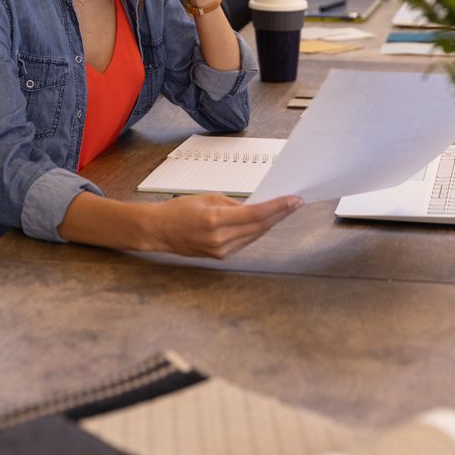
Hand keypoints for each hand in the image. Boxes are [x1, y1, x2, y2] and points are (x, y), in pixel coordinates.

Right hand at [148, 193, 302, 258]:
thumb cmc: (178, 210)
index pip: (255, 214)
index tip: (293, 200)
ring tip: (285, 211)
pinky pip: (245, 242)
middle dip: (280, 214)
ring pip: (255, 236)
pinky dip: (257, 231)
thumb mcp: (207, 198)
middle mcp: (220, 239)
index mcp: (215, 220)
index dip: (278, 207)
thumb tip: (255, 207)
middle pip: (259, 226)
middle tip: (296, 203)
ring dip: (271, 223)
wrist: (159, 231)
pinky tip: (265, 223)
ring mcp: (221, 250)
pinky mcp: (221, 256)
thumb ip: (233, 203)